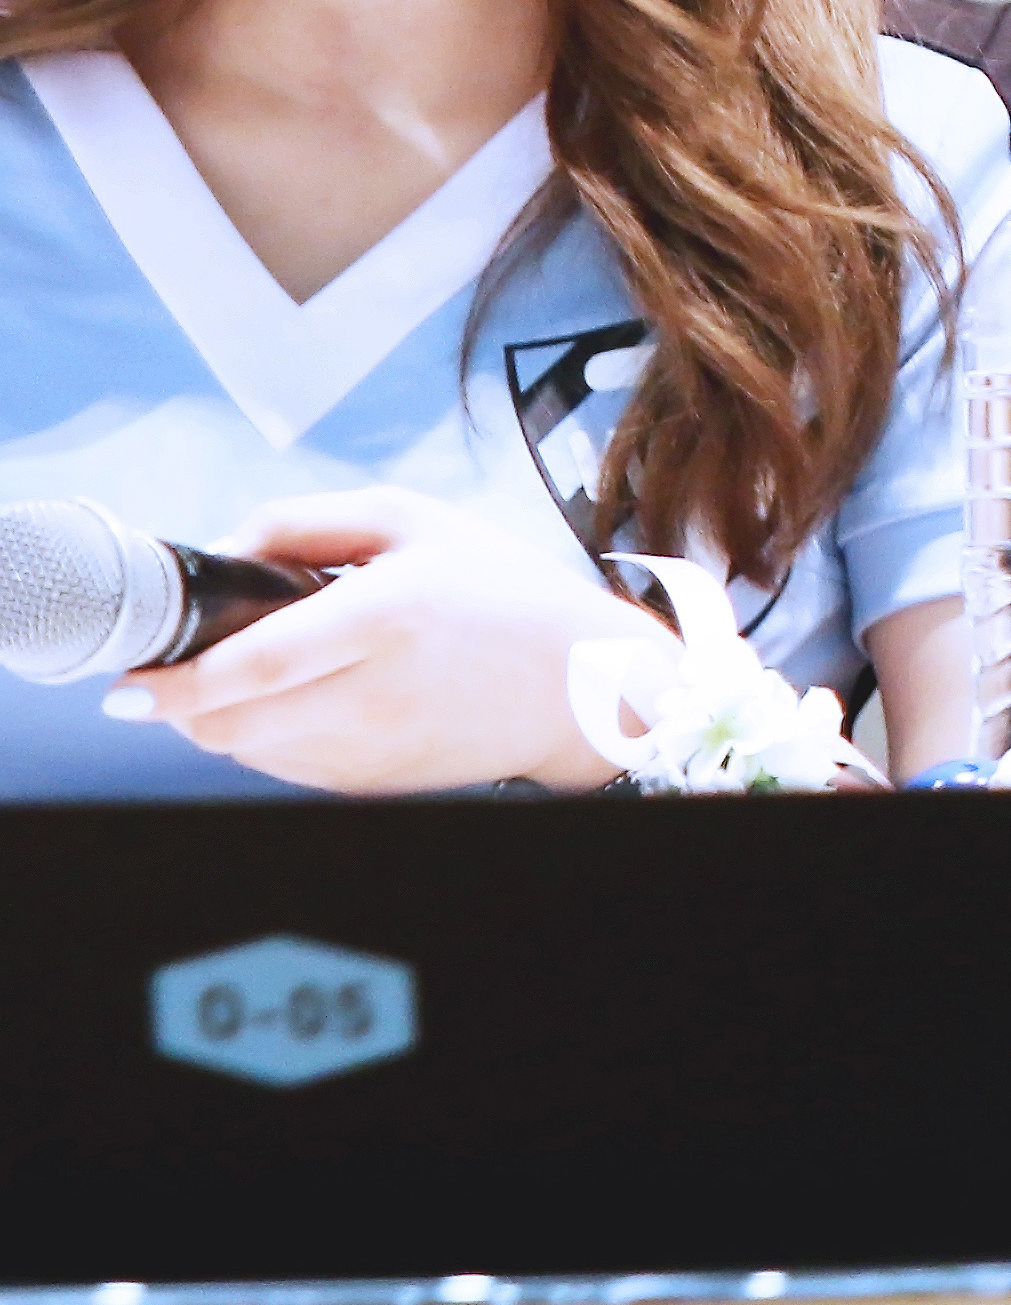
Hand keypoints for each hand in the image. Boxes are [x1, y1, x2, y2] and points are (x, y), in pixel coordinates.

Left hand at [123, 488, 654, 793]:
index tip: (130, 680)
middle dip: (178, 707)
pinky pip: (285, 771)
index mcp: (385, 617)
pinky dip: (268, 742)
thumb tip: (225, 549)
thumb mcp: (417, 520)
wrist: (587, 683)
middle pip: (227, 726)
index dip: (173, 682)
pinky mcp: (376, 784)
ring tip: (249, 682)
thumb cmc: (506, 593)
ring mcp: (374, 749)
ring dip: (221, 722)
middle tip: (168, 680)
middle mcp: (375, 694)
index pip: (247, 669)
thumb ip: (308, 520)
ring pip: (247, 753)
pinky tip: (302, 705)